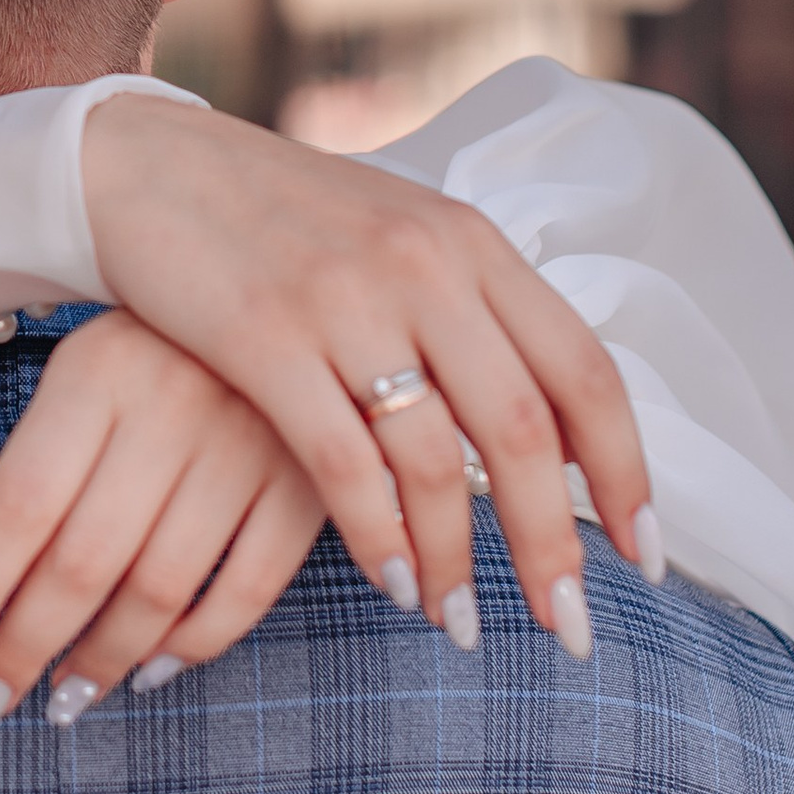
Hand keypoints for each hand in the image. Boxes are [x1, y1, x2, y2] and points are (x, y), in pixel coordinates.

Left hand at [0, 312, 323, 734]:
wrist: (285, 285)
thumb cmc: (156, 348)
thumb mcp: (85, 374)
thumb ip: (40, 470)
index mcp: (96, 372)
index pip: (16, 509)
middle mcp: (171, 406)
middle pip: (82, 562)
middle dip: (22, 651)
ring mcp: (248, 445)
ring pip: (160, 588)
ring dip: (103, 659)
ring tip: (63, 699)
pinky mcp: (310, 482)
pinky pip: (248, 589)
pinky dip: (197, 644)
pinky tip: (153, 669)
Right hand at [73, 95, 659, 651]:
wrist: (154, 164)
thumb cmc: (288, 221)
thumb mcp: (403, 239)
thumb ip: (477, 319)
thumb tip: (555, 442)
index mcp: (473, 243)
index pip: (583, 371)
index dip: (624, 473)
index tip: (639, 557)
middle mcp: (424, 265)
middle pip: (521, 431)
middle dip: (552, 544)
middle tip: (565, 629)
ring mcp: (344, 299)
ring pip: (431, 459)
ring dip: (454, 558)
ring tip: (458, 623)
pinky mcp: (263, 336)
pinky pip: (340, 460)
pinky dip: (374, 534)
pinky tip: (390, 581)